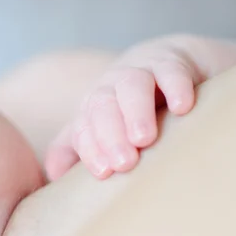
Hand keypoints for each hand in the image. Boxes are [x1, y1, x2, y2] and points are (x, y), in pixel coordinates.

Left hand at [44, 37, 203, 180]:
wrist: (173, 60)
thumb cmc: (133, 106)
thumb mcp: (103, 125)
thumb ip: (77, 148)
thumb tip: (53, 175)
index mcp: (93, 106)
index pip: (84, 127)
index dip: (90, 148)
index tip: (103, 172)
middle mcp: (112, 86)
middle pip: (103, 106)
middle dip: (110, 135)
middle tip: (124, 163)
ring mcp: (142, 71)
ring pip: (132, 86)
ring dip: (135, 112)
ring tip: (144, 139)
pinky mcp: (175, 61)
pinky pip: (173, 70)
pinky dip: (176, 86)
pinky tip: (182, 108)